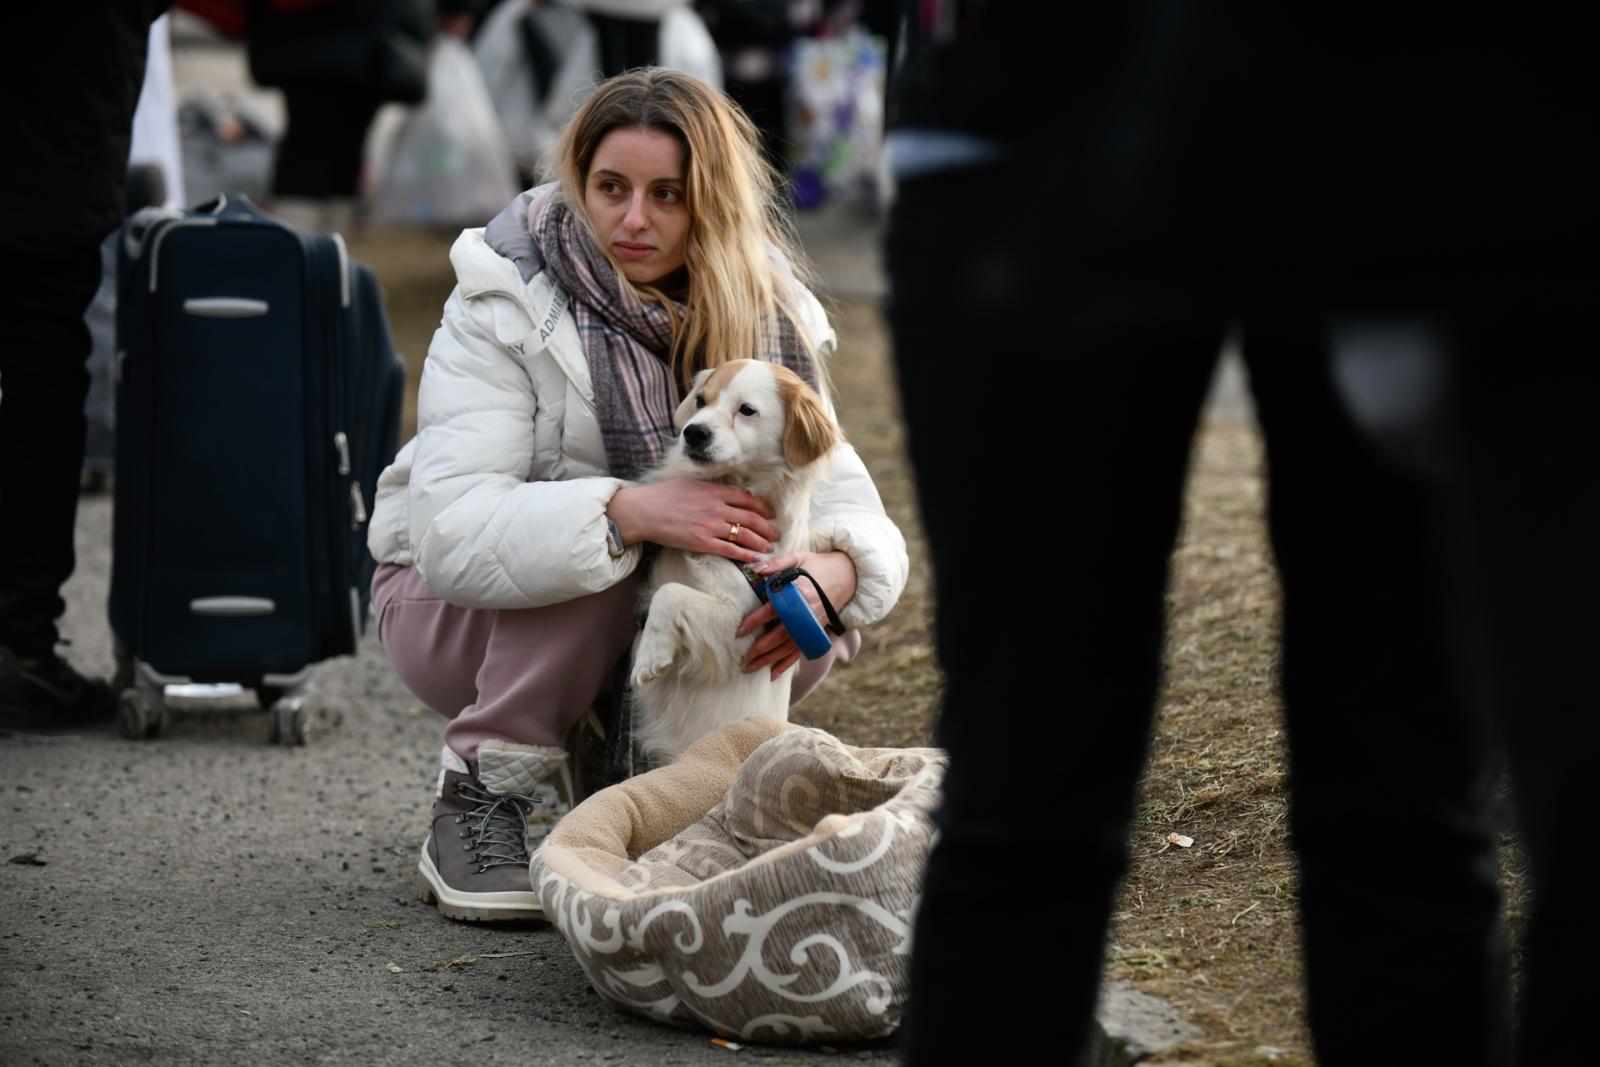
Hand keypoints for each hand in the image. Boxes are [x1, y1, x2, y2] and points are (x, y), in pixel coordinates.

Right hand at [607, 479, 778, 562]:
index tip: (770, 513)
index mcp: (715, 491)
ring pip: (745, 535)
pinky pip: (730, 550)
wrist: (645, 510)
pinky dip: (745, 555)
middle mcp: (717, 507)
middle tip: (776, 533)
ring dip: (761, 542)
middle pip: (752, 518)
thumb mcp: (692, 483)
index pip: (747, 498)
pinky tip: (754, 559)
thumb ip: (712, 488)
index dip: (763, 507)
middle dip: (767, 527)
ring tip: (769, 548)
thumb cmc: (665, 495)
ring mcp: (711, 525)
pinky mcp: (702, 542)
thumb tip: (727, 492)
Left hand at [737, 551, 856, 678]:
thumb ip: (777, 563)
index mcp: (800, 593)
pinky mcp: (816, 632)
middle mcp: (807, 612)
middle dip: (762, 647)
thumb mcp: (799, 557)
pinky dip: (787, 664)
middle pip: (782, 634)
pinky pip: (801, 651)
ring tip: (751, 668)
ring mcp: (812, 625)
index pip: (775, 609)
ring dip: (771, 659)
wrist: (847, 576)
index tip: (740, 630)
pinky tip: (773, 674)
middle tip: (743, 658)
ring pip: (790, 647)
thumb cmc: (818, 566)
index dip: (757, 620)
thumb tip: (757, 567)